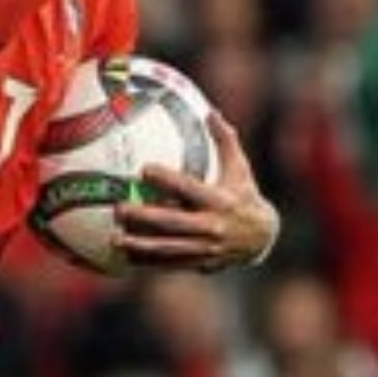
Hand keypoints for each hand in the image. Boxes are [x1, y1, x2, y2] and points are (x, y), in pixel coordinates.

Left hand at [118, 114, 280, 272]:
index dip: (167, 180)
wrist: (261, 238)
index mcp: (219, 200)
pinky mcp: (199, 263)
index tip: (144, 169)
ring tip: (116, 238)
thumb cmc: (244, 195)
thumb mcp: (241, 168)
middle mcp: (211, 226)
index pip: (189, 188)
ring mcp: (204, 248)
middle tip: (119, 208)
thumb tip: (211, 112)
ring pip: (168, 248)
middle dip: (144, 217)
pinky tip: (126, 256)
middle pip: (172, 222)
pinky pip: (170, 264)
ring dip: (140, 244)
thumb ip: (226, 142)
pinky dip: (148, 262)